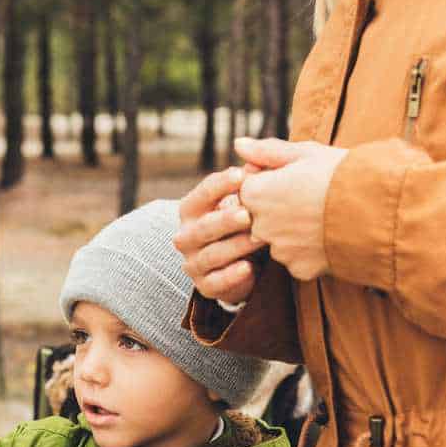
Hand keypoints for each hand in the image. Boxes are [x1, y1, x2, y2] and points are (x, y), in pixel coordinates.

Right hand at [174, 166, 260, 304]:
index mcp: (192, 209)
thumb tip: (255, 160)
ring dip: (235, 246)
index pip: (202, 193)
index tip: (242, 175)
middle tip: (248, 214)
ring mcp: (193, 262)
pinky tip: (249, 268)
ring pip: (211, 255)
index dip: (221, 184)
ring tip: (259, 239)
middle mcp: (186, 236)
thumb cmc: (243, 222)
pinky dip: (231, 276)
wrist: (244, 263)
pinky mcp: (205, 286)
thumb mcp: (245, 198)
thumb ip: (250, 178)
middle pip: (203, 227)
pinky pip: (215, 283)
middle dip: (225, 220)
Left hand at [235, 137, 348, 281]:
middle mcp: (260, 226)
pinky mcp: (298, 269)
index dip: (270, 181)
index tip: (295, 178)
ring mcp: (279, 251)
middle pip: (259, 217)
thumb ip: (266, 152)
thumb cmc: (342, 174)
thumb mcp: (305, 153)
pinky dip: (309, 250)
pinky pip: (297, 258)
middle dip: (278, 208)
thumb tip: (238, 144)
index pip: (247, 189)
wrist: (378, 211)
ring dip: (292, 231)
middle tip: (311, 197)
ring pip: (278, 240)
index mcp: (255, 193)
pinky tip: (328, 236)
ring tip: (323, 216)